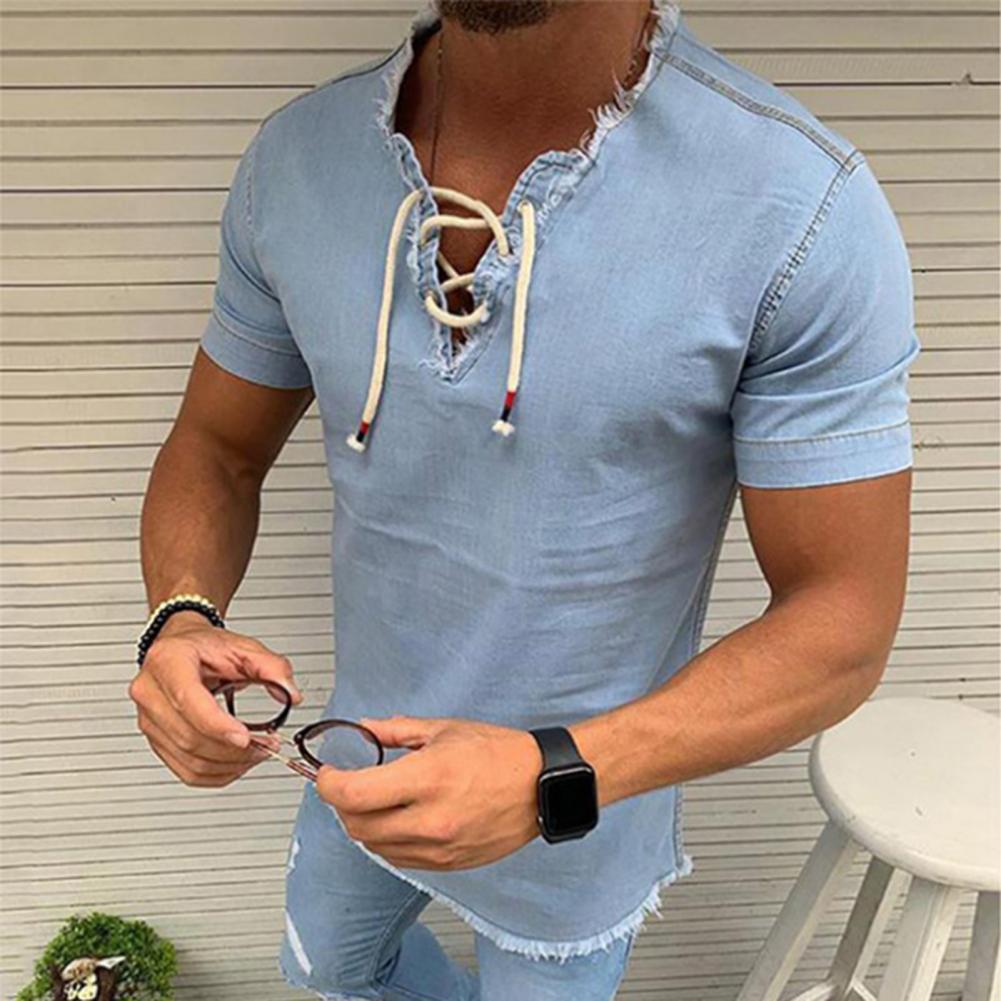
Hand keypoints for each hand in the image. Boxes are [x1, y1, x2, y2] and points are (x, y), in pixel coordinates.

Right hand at [128, 610, 302, 787]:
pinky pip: (185, 771)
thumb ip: (272, 667)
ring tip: (257, 753)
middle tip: (265, 746)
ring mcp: (148, 719)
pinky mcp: (156, 740)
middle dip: (233, 750)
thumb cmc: (205, 647)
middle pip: (190, 737)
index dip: (218, 725)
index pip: (188, 701)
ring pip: (189, 760)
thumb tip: (290, 694)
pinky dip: (216, 774)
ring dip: (229, 765)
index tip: (246, 737)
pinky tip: (237, 763)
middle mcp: (151, 692)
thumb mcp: (243, 646)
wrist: (182, 648)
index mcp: (168, 661)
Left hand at [316, 716, 542, 870]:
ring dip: (363, 825)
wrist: (541, 786)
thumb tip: (363, 729)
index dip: (329, 784)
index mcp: (428, 778)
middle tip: (345, 787)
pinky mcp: (447, 864)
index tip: (326, 775)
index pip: (354, 794)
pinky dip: (387, 842)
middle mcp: (430, 819)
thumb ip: (395, 731)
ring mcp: (439, 847)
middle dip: (342, 806)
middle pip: (357, 826)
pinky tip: (396, 821)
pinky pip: (399, 860)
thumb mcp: (445, 729)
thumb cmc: (499, 753)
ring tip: (373, 803)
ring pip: (374, 847)